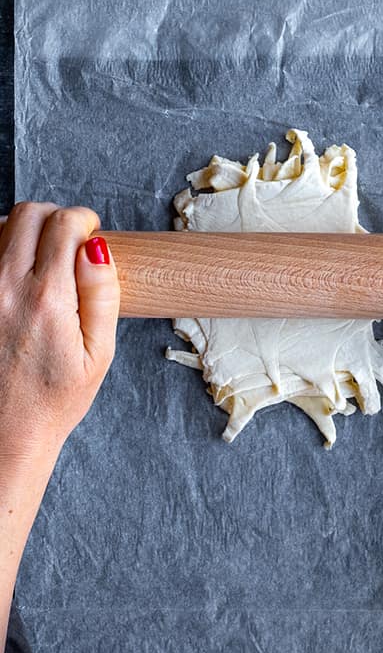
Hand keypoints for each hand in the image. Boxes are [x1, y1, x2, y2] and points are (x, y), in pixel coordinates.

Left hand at [0, 205, 119, 644]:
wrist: (2, 440)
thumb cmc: (52, 402)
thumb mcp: (98, 355)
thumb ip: (102, 293)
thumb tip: (98, 247)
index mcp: (47, 300)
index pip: (64, 222)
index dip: (84, 219)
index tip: (90, 235)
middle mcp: (5, 290)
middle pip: (27, 213)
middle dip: (54, 217)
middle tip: (66, 240)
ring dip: (23, 232)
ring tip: (38, 261)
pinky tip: (12, 276)